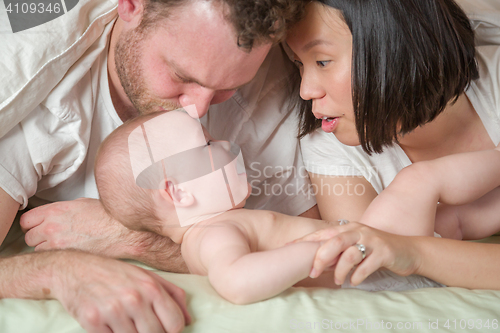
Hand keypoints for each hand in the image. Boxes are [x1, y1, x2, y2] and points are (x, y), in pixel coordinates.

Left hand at [20, 198, 133, 255]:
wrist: (122, 232)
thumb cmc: (107, 217)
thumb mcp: (82, 204)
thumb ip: (61, 210)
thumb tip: (54, 215)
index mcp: (55, 210)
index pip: (26, 220)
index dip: (32, 224)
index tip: (37, 227)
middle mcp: (52, 226)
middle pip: (29, 236)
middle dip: (38, 237)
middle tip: (51, 238)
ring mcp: (57, 242)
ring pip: (37, 249)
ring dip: (46, 248)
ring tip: (63, 245)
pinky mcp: (65, 255)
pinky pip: (50, 258)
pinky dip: (56, 256)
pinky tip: (69, 252)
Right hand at [53, 251, 190, 332]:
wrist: (75, 269)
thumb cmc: (116, 273)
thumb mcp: (148, 276)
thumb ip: (173, 296)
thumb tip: (189, 320)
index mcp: (151, 287)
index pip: (175, 324)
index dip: (172, 331)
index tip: (163, 328)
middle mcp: (134, 298)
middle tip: (142, 326)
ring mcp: (113, 310)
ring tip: (125, 323)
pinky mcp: (92, 321)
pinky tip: (111, 326)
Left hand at [292, 222, 420, 285]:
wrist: (408, 250)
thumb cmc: (375, 250)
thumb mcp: (354, 245)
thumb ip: (337, 248)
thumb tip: (313, 259)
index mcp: (347, 227)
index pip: (321, 233)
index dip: (304, 241)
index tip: (288, 250)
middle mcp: (358, 230)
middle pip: (334, 240)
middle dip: (320, 257)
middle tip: (313, 273)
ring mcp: (372, 240)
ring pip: (350, 253)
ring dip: (340, 270)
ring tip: (338, 281)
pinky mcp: (384, 252)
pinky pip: (367, 265)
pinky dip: (358, 275)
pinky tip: (354, 281)